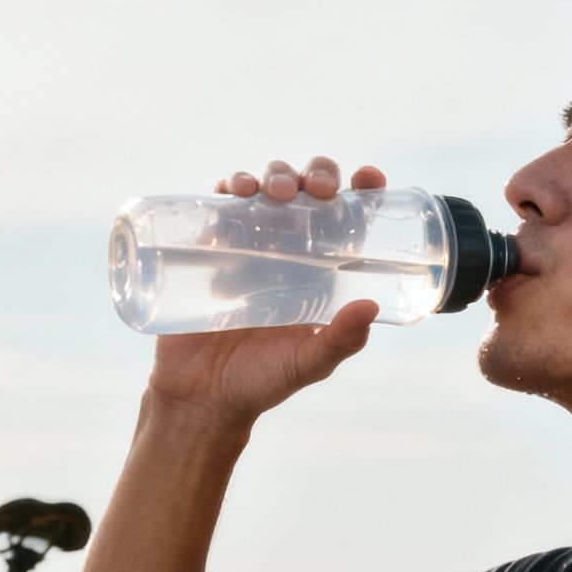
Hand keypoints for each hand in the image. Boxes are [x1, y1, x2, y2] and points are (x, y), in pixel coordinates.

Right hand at [147, 158, 387, 429]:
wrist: (200, 398)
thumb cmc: (260, 383)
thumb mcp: (306, 364)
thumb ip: (339, 341)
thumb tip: (370, 307)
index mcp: (321, 271)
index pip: (347, 217)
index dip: (361, 189)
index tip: (368, 176)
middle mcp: (287, 251)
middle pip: (307, 190)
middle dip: (315, 173)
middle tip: (315, 189)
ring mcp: (246, 247)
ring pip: (264, 189)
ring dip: (271, 175)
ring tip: (271, 193)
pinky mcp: (208, 250)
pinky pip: (216, 207)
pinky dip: (225, 189)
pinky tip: (231, 193)